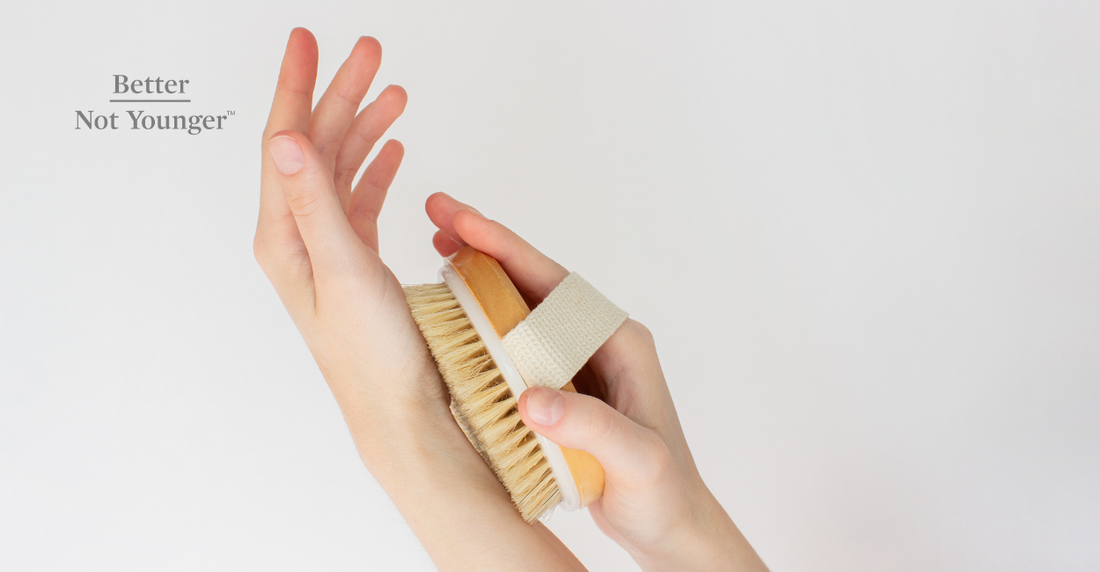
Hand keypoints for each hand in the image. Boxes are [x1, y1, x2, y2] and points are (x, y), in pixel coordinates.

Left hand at [255, 28, 585, 570]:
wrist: (398, 409)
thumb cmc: (372, 355)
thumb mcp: (344, 271)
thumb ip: (315, 202)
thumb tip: (283, 136)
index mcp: (284, 235)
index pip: (285, 143)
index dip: (297, 86)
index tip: (307, 40)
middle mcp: (298, 237)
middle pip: (315, 146)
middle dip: (341, 94)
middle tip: (369, 52)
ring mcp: (327, 249)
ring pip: (341, 168)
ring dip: (364, 126)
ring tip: (391, 91)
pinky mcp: (355, 264)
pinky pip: (360, 199)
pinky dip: (376, 166)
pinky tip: (393, 149)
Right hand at [426, 193, 768, 571]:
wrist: (671, 525)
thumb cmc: (663, 491)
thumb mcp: (634, 458)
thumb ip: (588, 426)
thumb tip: (530, 398)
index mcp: (620, 342)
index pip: (556, 285)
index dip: (507, 250)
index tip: (465, 224)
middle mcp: (598, 342)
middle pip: (534, 282)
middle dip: (486, 246)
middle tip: (437, 215)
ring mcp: (578, 362)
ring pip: (522, 307)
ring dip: (482, 278)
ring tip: (439, 249)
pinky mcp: (562, 387)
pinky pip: (516, 343)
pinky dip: (484, 322)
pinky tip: (457, 317)